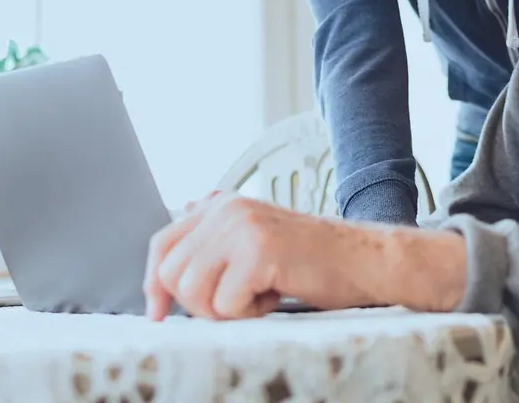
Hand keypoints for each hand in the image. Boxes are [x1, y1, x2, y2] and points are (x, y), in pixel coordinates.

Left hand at [144, 193, 383, 320]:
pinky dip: (249, 313)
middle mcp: (226, 209)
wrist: (363, 260)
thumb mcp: (254, 242)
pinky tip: (275, 294)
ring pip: (193, 291)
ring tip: (258, 294)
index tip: (158, 313)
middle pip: (172, 273)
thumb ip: (213, 243)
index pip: (163, 244)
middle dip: (198, 303)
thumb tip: (164, 270)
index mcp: (221, 205)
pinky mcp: (258, 250)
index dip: (155, 283)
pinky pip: (225, 304)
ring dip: (225, 309)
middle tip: (237, 301)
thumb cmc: (311, 260)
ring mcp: (241, 226)